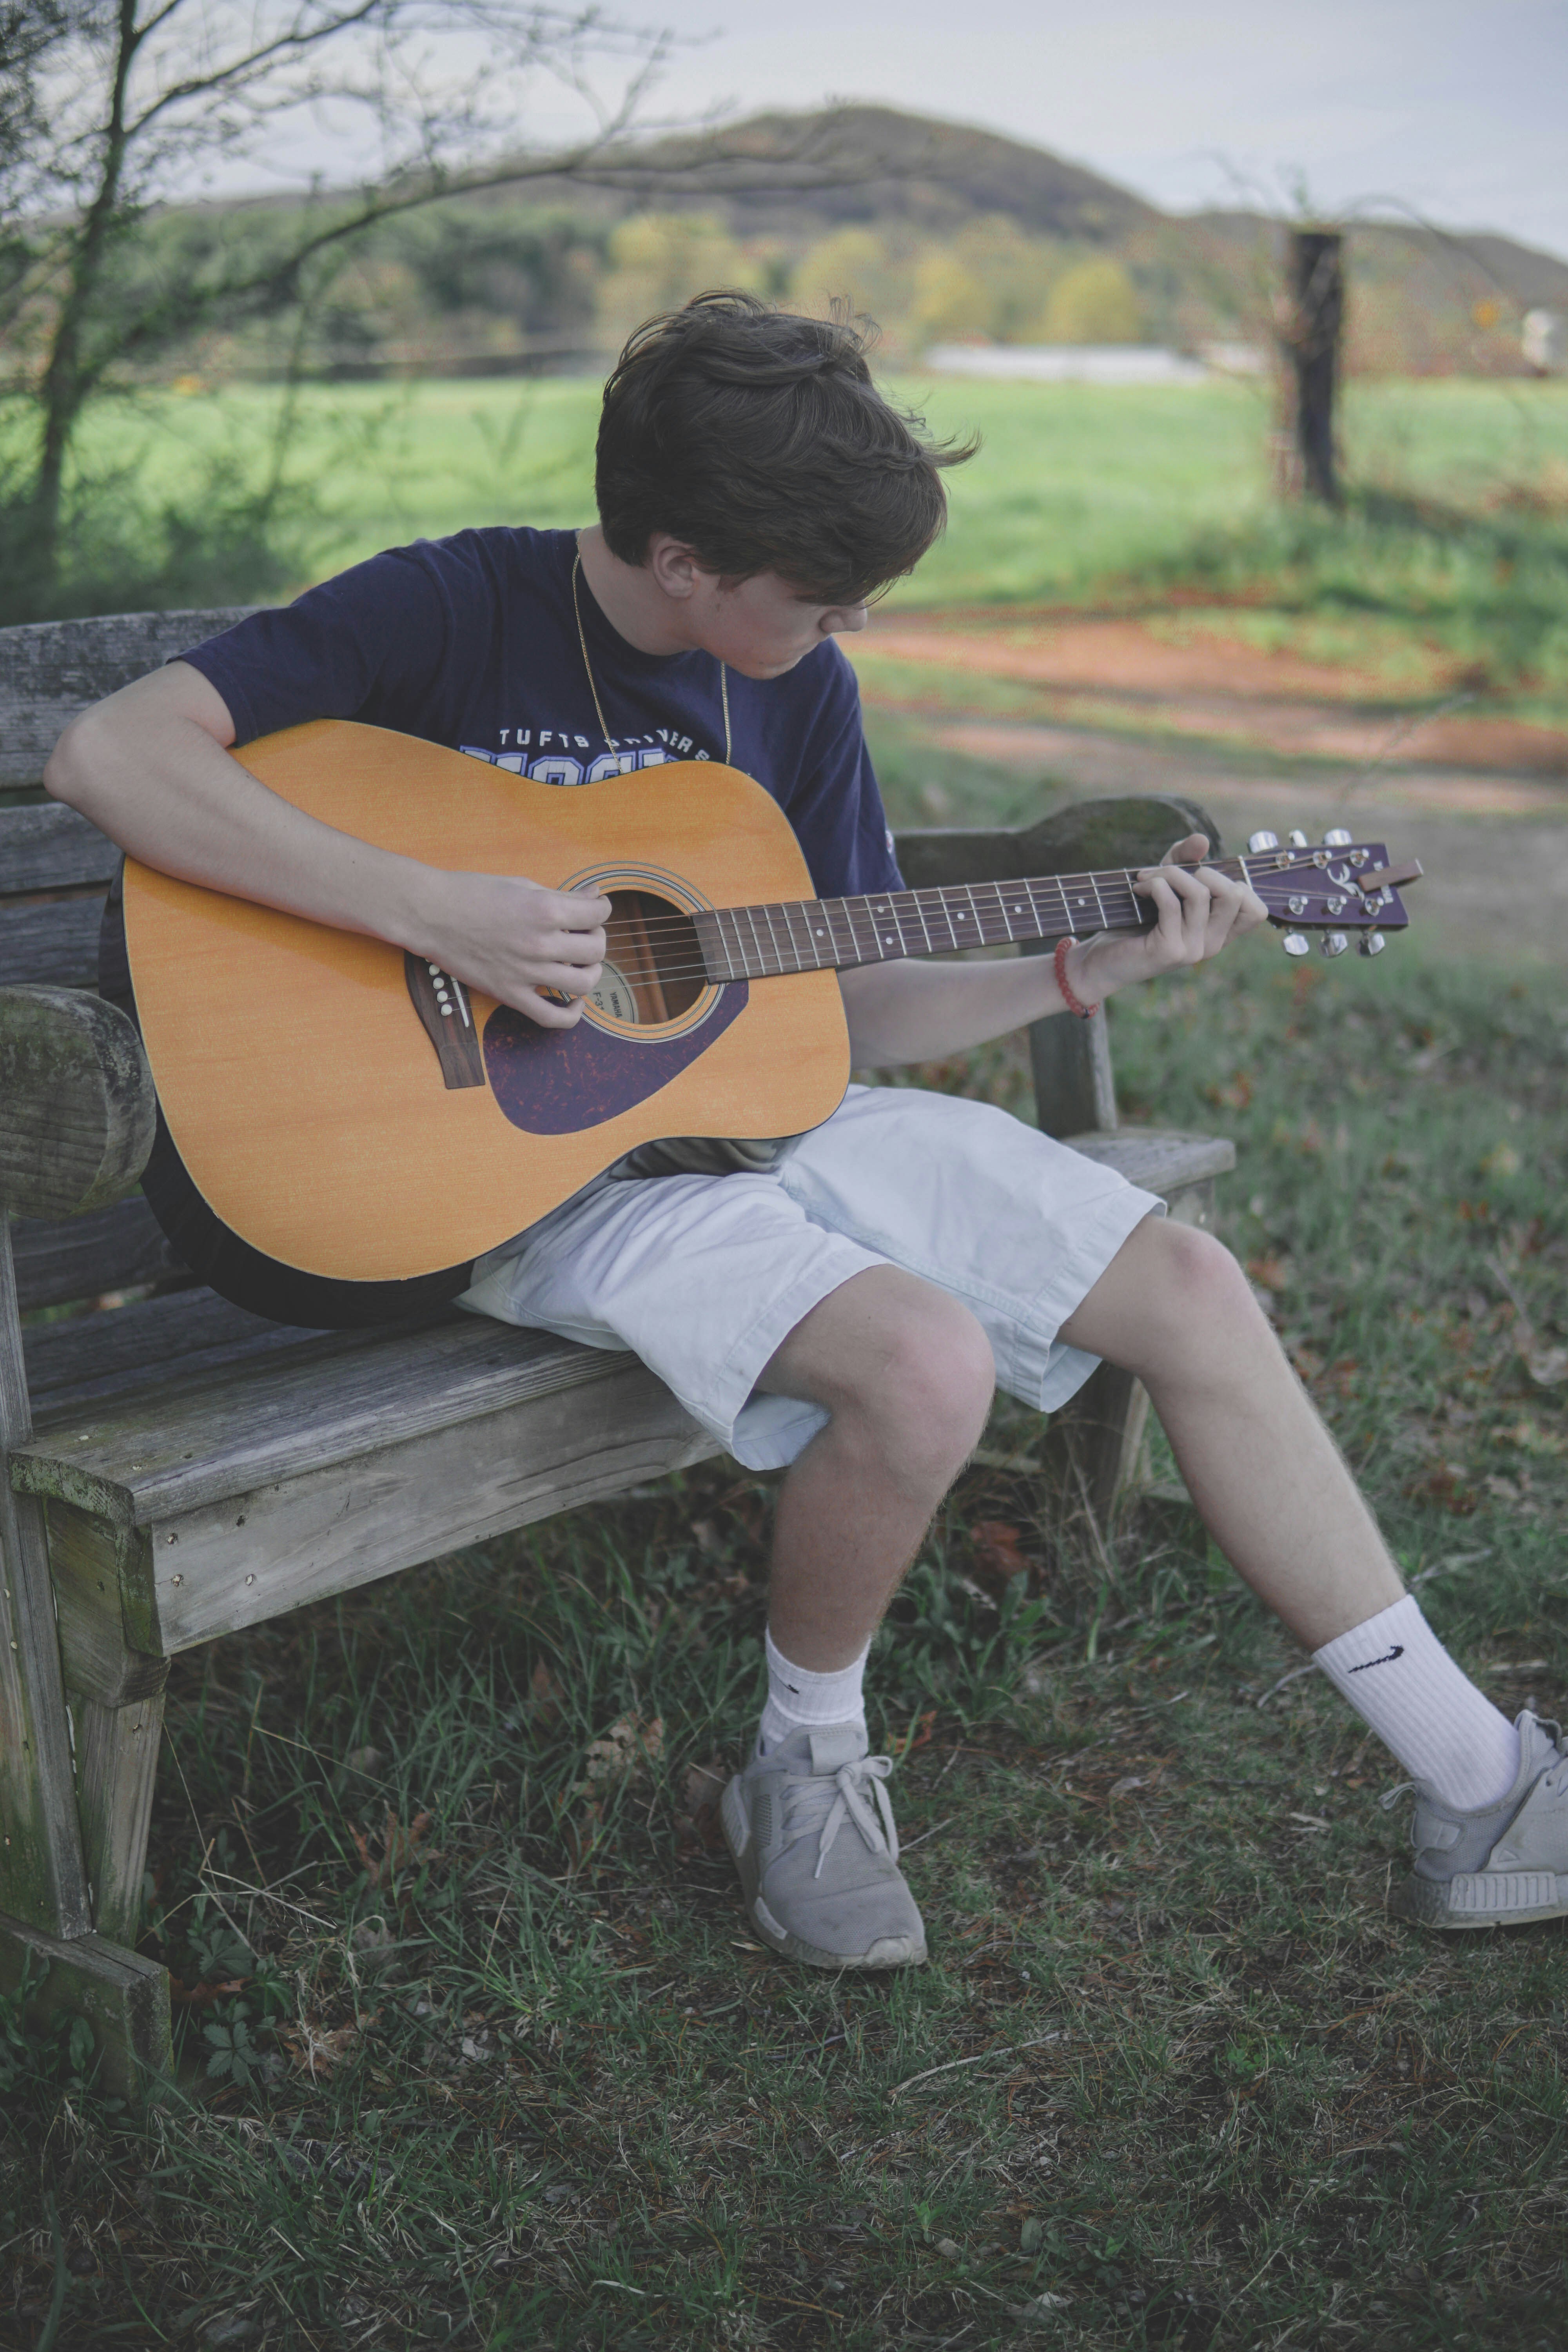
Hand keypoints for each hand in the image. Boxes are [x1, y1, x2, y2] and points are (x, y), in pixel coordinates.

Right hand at [413, 868, 609, 1028]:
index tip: (593, 910)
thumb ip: (564, 895)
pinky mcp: (510, 994)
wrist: (431, 914)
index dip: (601, 910)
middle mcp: (539, 943)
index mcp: (545, 909)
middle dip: (596, 938)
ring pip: (583, 983)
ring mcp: (525, 972)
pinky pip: (553, 1018)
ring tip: (578, 963)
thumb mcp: (522, 884)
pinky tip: (573, 1001)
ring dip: (589, 972)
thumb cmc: (473, 894)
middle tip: (583, 933)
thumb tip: (597, 895)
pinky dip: (572, 1014)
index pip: (599, 914)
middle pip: (596, 949)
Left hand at [1069, 834, 1266, 1004]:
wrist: (1102, 960)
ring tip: (1145, 878)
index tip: (1202, 878)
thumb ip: (1185, 860)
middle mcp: (1213, 945)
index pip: (1256, 910)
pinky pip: (1171, 903)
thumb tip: (1202, 840)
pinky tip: (1138, 888)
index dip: (1238, 885)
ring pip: (1200, 894)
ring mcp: (1193, 951)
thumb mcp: (1165, 884)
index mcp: (1220, 933)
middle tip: (1168, 873)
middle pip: (1234, 894)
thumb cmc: (1135, 920)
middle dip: (1201, 870)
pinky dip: (1154, 885)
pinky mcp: (1170, 950)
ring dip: (1169, 874)